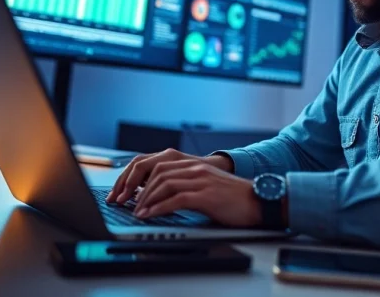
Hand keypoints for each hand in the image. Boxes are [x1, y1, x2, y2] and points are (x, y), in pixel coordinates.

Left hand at [106, 148, 232, 203]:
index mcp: (191, 165)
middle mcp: (193, 168)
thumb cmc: (231, 199)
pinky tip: (149, 215)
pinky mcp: (205, 195)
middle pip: (154, 171)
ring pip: (163, 184)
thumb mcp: (203, 187)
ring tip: (135, 212)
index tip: (122, 191)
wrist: (257, 201)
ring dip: (144, 199)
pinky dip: (158, 208)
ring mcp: (200, 180)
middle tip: (122, 202)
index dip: (135, 177)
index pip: (154, 164)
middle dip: (134, 187)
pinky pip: (175, 199)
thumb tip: (155, 198)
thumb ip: (182, 187)